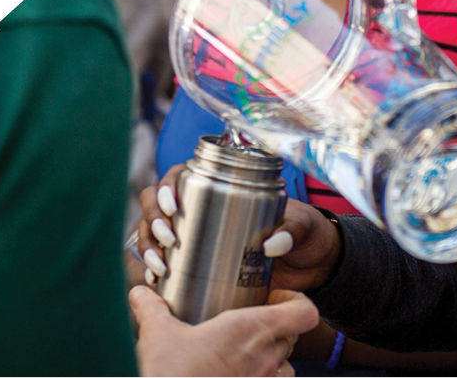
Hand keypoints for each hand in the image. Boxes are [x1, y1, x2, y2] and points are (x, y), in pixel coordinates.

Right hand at [129, 285, 318, 376]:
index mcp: (250, 329)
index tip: (273, 298)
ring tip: (242, 356)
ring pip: (285, 368)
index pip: (303, 312)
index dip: (295, 301)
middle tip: (248, 324)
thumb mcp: (156, 333)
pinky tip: (231, 376)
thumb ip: (150, 307)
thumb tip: (140, 293)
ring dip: (271, 360)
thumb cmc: (172, 374)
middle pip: (291, 337)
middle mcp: (265, 359)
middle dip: (275, 329)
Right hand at [140, 167, 342, 292]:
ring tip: (160, 266)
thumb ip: (292, 230)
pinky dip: (150, 269)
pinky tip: (154, 281)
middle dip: (152, 219)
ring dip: (147, 244)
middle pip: (155, 203)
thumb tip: (272, 245)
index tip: (172, 206)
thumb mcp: (302, 225)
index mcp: (219, 187)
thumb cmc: (304, 234)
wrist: (309, 267)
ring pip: (151, 231)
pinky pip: (160, 259)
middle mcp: (198, 208)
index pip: (178, 176)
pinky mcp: (192, 264)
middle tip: (168, 238)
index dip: (166, 187)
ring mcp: (192, 236)